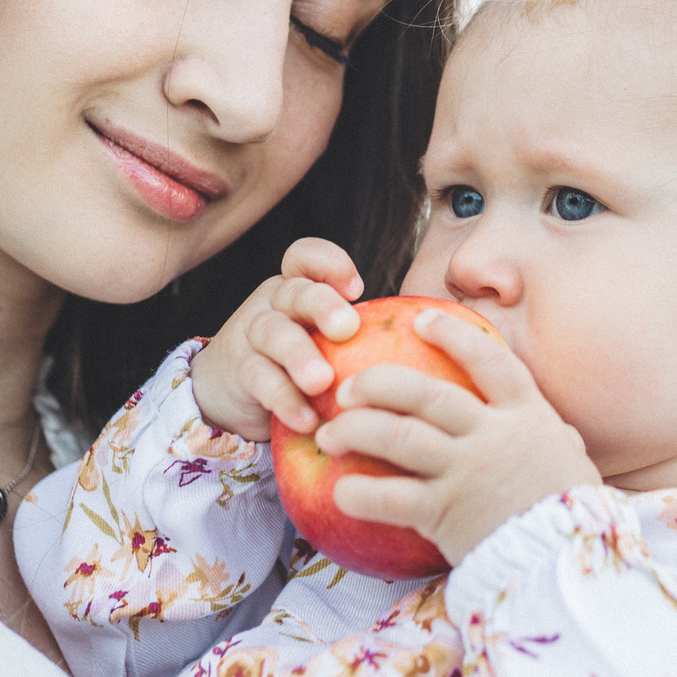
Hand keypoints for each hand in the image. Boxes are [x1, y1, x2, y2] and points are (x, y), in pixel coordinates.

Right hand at [188, 238, 364, 442]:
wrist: (232, 394)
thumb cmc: (300, 363)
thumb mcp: (325, 339)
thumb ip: (365, 333)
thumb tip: (443, 341)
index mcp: (299, 288)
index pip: (305, 256)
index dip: (329, 263)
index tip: (357, 288)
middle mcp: (275, 303)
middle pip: (295, 291)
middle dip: (322, 305)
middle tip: (347, 328)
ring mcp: (252, 334)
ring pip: (273, 332)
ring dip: (299, 356)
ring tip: (321, 382)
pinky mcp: (240, 372)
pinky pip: (259, 379)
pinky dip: (284, 400)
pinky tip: (307, 420)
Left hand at [320, 307, 600, 561]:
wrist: (568, 565)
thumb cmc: (572, 514)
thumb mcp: (570, 463)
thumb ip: (556, 442)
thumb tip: (560, 434)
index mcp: (525, 416)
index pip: (488, 361)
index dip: (453, 335)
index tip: (421, 319)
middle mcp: (491, 436)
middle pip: (424, 393)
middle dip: (378, 383)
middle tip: (347, 388)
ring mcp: (465, 472)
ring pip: (397, 435)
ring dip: (355, 430)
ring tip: (328, 436)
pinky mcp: (444, 513)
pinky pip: (390, 498)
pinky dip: (360, 494)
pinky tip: (340, 492)